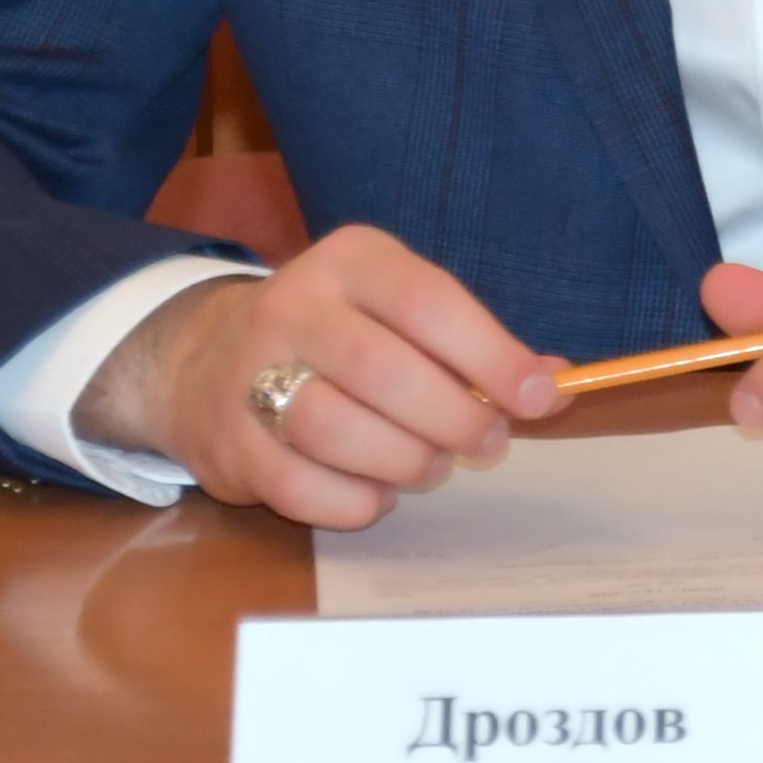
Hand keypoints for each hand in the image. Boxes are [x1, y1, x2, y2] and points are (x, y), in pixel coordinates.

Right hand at [78, 225, 564, 529]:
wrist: (206, 361)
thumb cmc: (341, 336)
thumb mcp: (403, 311)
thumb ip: (476, 344)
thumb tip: (557, 384)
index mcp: (350, 261)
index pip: (428, 302)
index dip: (493, 356)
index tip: (541, 397)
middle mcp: (291, 306)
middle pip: (383, 371)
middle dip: (453, 418)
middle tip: (487, 443)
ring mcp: (246, 373)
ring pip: (336, 429)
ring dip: (405, 460)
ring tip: (431, 464)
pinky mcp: (226, 442)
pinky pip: (301, 487)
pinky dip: (355, 501)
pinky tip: (378, 491)